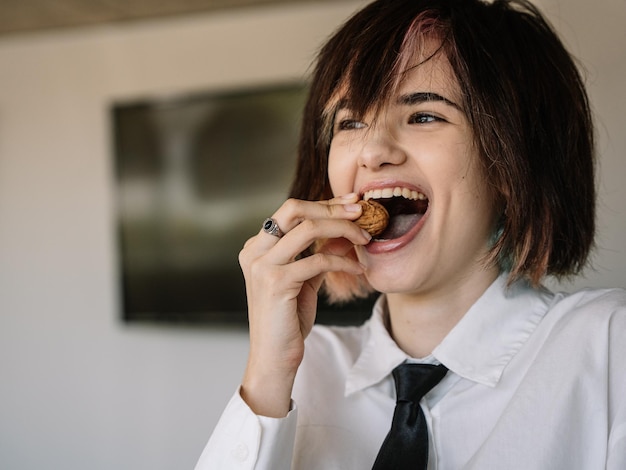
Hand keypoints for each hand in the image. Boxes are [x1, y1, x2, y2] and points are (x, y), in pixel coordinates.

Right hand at [238, 193, 371, 416]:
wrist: (274, 357)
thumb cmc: (287, 319)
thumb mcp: (304, 279)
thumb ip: (318, 253)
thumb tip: (343, 230)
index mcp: (257, 246)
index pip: (292, 211)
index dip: (325, 204)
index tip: (352, 202)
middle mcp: (255, 251)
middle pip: (294, 209)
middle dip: (332, 207)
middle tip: (361, 212)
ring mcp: (262, 265)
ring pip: (307, 229)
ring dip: (343, 229)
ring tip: (365, 238)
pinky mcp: (276, 282)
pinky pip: (317, 260)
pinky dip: (343, 262)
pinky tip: (358, 269)